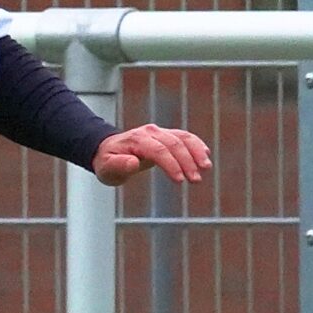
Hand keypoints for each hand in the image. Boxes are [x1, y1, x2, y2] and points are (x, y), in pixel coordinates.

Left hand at [92, 123, 210, 185]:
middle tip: (195, 180)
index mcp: (136, 140)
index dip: (171, 164)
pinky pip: (185, 137)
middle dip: (187, 162)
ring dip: (196, 152)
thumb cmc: (107, 162)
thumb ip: (119, 165)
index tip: (180, 180)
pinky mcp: (166, 135)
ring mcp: (159, 132)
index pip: (158, 150)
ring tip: (206, 168)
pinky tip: (206, 156)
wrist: (107, 150)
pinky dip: (196, 145)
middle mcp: (149, 132)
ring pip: (183, 138)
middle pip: (173, 144)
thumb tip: (134, 162)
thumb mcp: (107, 168)